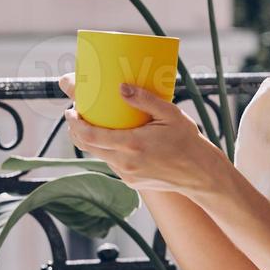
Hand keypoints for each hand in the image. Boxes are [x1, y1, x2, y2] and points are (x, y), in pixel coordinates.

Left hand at [60, 76, 220, 195]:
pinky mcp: (131, 181)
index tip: (70, 110)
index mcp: (133, 144)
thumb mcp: (171, 115)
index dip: (75, 123)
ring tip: (93, 123)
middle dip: (77, 129)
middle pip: (88, 146)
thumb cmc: (187, 141)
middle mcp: (126, 162)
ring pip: (99, 155)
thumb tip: (121, 87)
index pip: (91, 135)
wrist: (200, 174)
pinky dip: (106, 150)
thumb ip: (145, 100)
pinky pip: (112, 163)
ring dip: (91, 140)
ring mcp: (128, 174)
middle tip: (76, 113)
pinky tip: (113, 139)